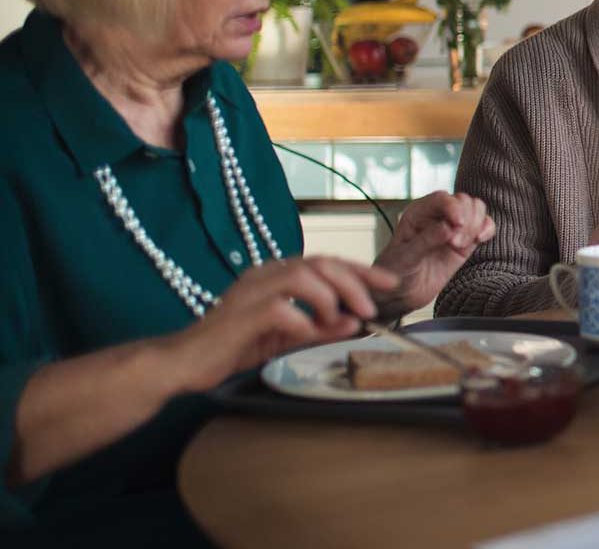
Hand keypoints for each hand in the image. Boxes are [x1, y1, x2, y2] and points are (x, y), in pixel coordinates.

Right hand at [168, 257, 399, 390]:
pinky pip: (281, 308)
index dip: (359, 270)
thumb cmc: (233, 347)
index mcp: (275, 275)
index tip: (389, 283)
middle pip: (318, 262)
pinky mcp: (240, 314)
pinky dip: (302, 320)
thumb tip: (357, 322)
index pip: (324, 262)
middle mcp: (263, 275)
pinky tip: (306, 333)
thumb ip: (321, 327)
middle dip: (353, 282)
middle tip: (371, 308)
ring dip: (329, 298)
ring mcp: (250, 291)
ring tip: (337, 321)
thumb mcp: (287, 337)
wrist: (184, 362)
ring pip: (302, 275)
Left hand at [373, 191, 494, 315]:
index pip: (442, 198)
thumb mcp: (406, 257)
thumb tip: (449, 227)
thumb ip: (427, 240)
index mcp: (418, 213)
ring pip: (476, 209)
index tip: (458, 224)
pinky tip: (480, 239)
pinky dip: (487, 229)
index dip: (453, 207)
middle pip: (463, 201)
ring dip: (476, 225)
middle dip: (465, 219)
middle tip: (456, 243)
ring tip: (461, 246)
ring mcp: (453, 228)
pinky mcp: (466, 242)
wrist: (403, 294)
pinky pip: (484, 226)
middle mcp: (437, 216)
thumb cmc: (396, 273)